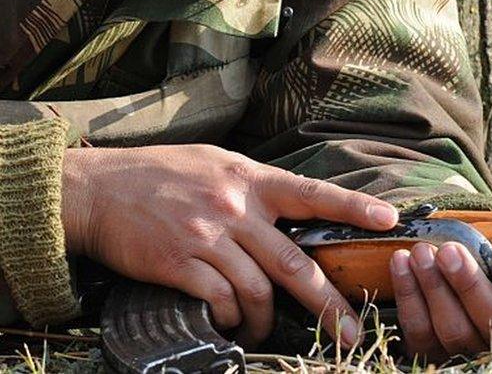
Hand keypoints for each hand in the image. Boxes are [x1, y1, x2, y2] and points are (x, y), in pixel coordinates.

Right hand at [60, 144, 397, 347]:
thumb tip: (297, 208)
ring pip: (259, 290)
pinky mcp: (180, 262)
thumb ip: (257, 186)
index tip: (389, 222)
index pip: (313, 194)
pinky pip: (221, 301)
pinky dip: (233, 317)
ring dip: (269, 319)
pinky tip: (232, 321)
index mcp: (251, 179)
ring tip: (269, 329)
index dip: (353, 209)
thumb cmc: (162, 174)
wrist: (98, 189)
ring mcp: (208, 235)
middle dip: (328, 302)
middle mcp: (236, 207)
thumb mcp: (218, 163)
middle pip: (293, 262)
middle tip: (350, 331)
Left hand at [388, 191, 491, 361]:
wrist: (459, 257)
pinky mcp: (431, 347)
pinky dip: (409, 297)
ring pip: (453, 331)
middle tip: (451, 251)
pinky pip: (419, 333)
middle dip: (469, 287)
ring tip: (421, 251)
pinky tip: (401, 264)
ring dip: (435, 290)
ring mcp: (468, 347)